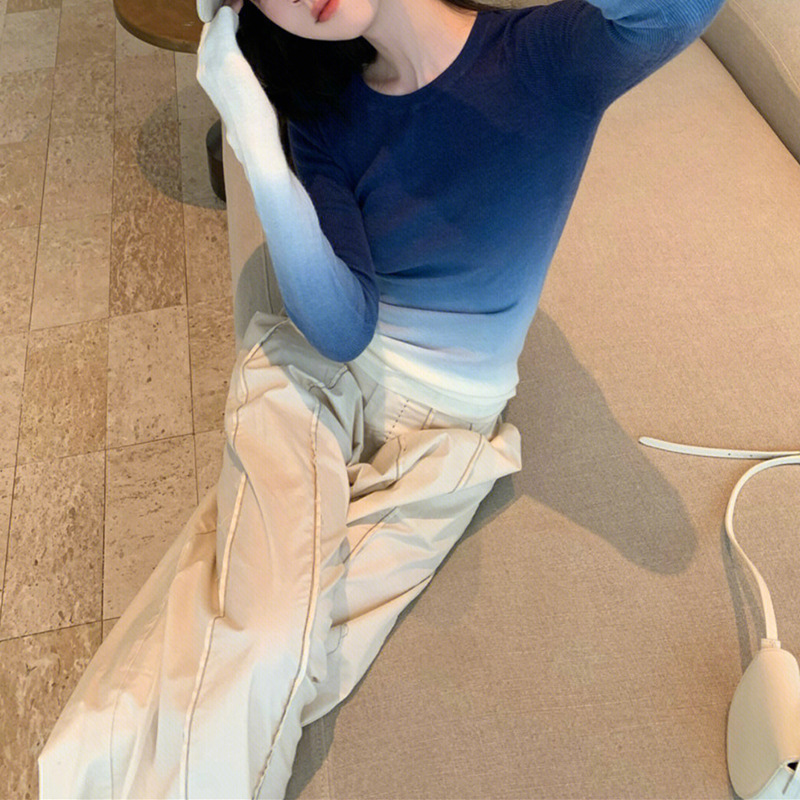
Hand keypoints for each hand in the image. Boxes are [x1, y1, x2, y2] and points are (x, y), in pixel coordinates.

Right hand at [196, 3, 281, 169]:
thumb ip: (236, 84)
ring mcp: (211, 62)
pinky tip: (238, 5)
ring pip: (215, 23)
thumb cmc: (253, 126)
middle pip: (209, 29)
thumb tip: (242, 82)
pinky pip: (225, 23)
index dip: (221, 26)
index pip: (209, 41)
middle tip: (237, 2)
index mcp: (206, 76)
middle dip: (222, 13)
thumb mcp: (241, 100)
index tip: (235, 13)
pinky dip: (231, 11)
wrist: (254, 141)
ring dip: (226, 9)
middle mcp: (203, 67)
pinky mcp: (226, 58)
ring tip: (239, 1)